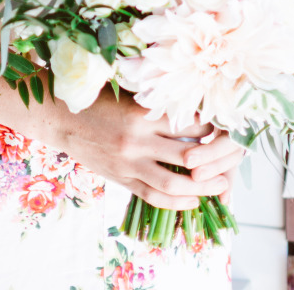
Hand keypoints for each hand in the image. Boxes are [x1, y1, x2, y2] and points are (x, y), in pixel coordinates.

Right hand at [52, 89, 240, 208]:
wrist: (60, 115)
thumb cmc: (97, 98)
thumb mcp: (129, 92)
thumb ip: (158, 100)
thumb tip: (196, 104)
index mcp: (142, 112)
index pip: (190, 121)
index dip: (213, 124)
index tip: (227, 123)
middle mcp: (138, 140)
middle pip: (189, 156)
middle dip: (216, 160)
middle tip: (233, 158)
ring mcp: (130, 163)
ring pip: (175, 185)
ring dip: (202, 188)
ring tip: (220, 185)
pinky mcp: (122, 180)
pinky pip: (154, 197)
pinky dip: (178, 203)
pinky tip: (193, 200)